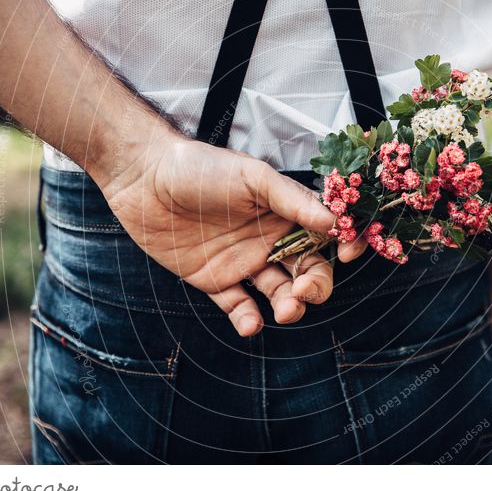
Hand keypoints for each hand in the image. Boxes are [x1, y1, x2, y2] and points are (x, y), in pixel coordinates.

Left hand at [98, 131, 364, 336]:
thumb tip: (333, 221)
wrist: (143, 178)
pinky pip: (238, 307)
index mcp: (285, 212)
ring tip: (284, 310)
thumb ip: (292, 199)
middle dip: (315, 286)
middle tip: (303, 290)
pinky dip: (248, 320)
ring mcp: (243, 262)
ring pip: (279, 295)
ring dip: (289, 307)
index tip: (348, 253)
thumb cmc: (199, 167)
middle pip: (308, 272)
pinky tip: (251, 323)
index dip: (343, 245)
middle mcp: (270, 240)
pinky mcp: (215, 281)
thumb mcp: (252, 176)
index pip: (326, 235)